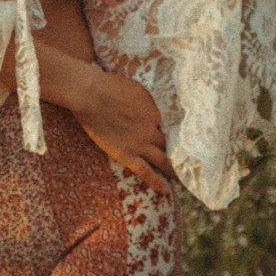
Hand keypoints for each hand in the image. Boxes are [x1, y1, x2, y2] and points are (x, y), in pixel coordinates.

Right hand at [75, 67, 174, 195]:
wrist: (92, 95)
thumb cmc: (108, 86)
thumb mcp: (135, 88)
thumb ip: (144, 100)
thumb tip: (147, 104)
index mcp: (154, 111)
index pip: (168, 126)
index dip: (172, 133)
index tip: (176, 139)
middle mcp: (152, 129)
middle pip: (169, 144)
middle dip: (177, 152)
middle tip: (184, 161)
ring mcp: (140, 144)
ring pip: (163, 160)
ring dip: (171, 169)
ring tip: (178, 177)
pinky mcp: (127, 155)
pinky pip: (147, 172)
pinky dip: (157, 182)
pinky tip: (165, 190)